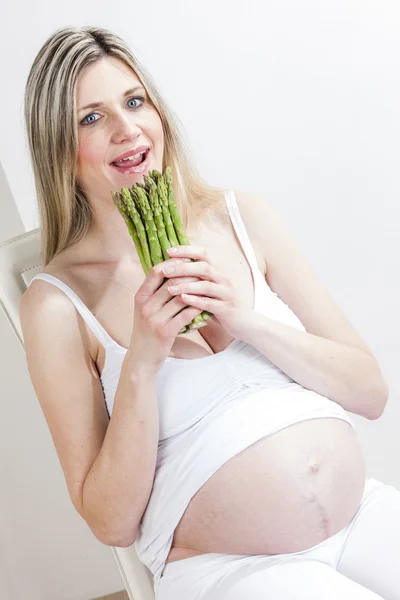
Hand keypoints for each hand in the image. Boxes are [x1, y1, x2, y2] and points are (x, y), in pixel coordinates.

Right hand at [127, 257, 203, 371]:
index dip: (172, 263)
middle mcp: (145, 306)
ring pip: (181, 297)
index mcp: (140, 297)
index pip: (155, 271)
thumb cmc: (146, 332)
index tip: (187, 259)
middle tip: (204, 271)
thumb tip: (170, 272)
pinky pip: (186, 315)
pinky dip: (198, 308)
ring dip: (197, 291)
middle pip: (171, 282)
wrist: (141, 358)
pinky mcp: (165, 332)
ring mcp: (154, 319)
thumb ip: (154, 293)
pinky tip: (207, 306)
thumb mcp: (144, 309)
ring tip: (209, 287)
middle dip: (189, 275)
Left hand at [165, 245, 254, 339]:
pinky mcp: (227, 309)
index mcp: (217, 272)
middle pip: (203, 267)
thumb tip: (171, 268)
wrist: (243, 323)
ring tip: (169, 288)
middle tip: (165, 271)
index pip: (203, 254)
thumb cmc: (219, 304)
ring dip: (186, 286)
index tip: (169, 251)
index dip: (186, 250)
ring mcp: (226, 294)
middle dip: (183, 268)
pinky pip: (210, 303)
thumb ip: (195, 278)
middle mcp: (222, 279)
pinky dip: (195, 301)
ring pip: (206, 285)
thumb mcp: (208, 289)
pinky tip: (183, 300)